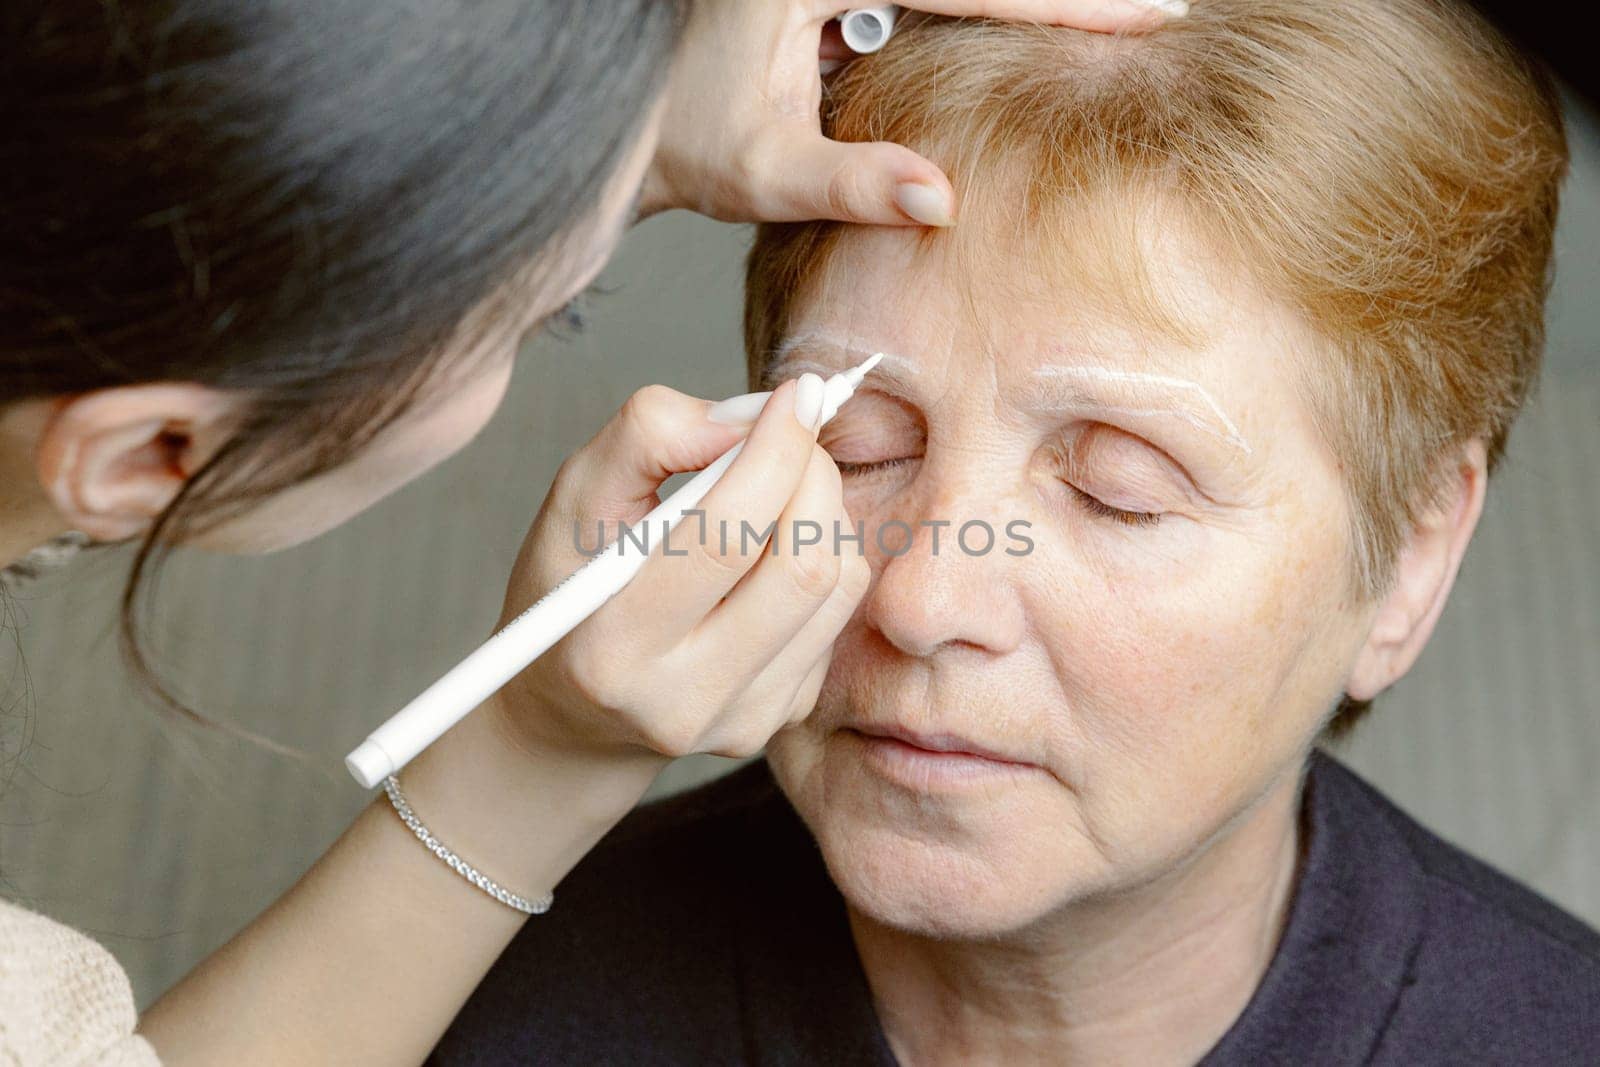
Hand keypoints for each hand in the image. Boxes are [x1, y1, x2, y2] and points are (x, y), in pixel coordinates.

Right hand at [492, 378, 870, 765]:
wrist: (571, 712)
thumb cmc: (567, 588)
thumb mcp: (574, 498)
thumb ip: (647, 437)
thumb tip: (748, 419)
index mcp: (614, 645)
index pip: (727, 535)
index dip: (775, 450)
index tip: (791, 394)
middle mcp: (683, 698)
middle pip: (803, 565)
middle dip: (812, 474)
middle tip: (787, 435)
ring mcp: (741, 719)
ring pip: (837, 586)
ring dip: (823, 514)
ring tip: (772, 493)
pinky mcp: (782, 720)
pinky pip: (838, 616)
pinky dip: (820, 560)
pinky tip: (768, 555)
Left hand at [641, 0, 1183, 226]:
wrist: (638, 127)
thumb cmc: (685, 144)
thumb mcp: (765, 174)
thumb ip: (854, 183)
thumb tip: (946, 200)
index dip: (1062, 1)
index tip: (1148, 13)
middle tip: (1155, 15)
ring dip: (1023, 11)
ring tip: (1116, 27)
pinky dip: (983, 19)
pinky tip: (1044, 34)